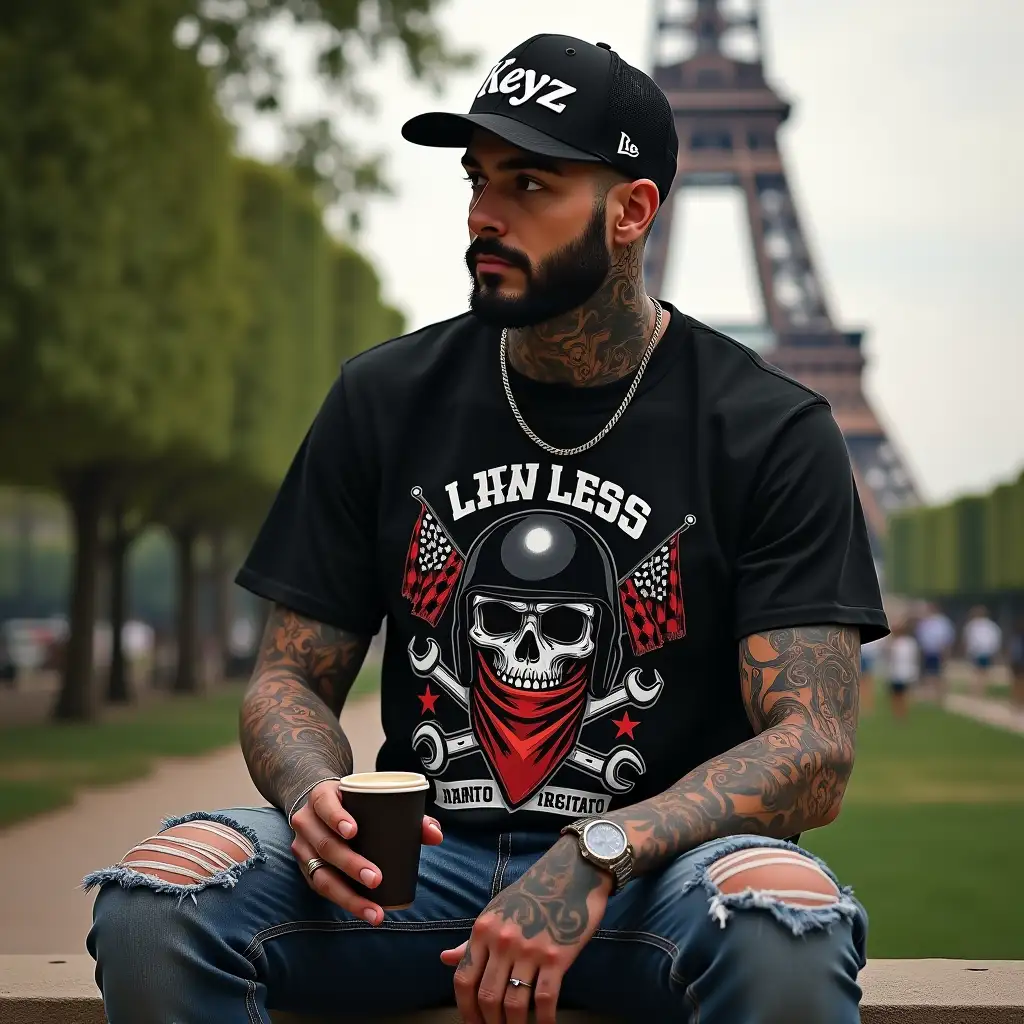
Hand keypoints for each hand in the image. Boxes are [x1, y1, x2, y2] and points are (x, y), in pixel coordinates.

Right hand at [289, 779, 443, 924]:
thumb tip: (436, 834)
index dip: (336, 818)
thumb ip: (407, 813)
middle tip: (376, 879)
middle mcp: (307, 823)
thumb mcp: (370, 798)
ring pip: (321, 875)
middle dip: (351, 864)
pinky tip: (363, 911)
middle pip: (325, 845)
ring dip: (348, 895)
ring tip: (373, 910)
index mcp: (322, 797)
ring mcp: (303, 848)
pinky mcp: (307, 869)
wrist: (320, 805)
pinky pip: (322, 888)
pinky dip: (343, 900)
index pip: (324, 805)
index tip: (354, 831)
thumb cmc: (353, 803)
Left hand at [440, 836, 612, 1023]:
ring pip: (514, 1004)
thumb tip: (444, 959)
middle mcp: (503, 941)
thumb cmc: (533, 894)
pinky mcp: (556, 957)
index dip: (466, 1010)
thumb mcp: (497, 912)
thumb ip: (472, 941)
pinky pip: (545, 999)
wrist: (572, 872)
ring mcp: (530, 949)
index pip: (463, 979)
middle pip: (487, 997)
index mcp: (483, 930)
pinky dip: (544, 1021)